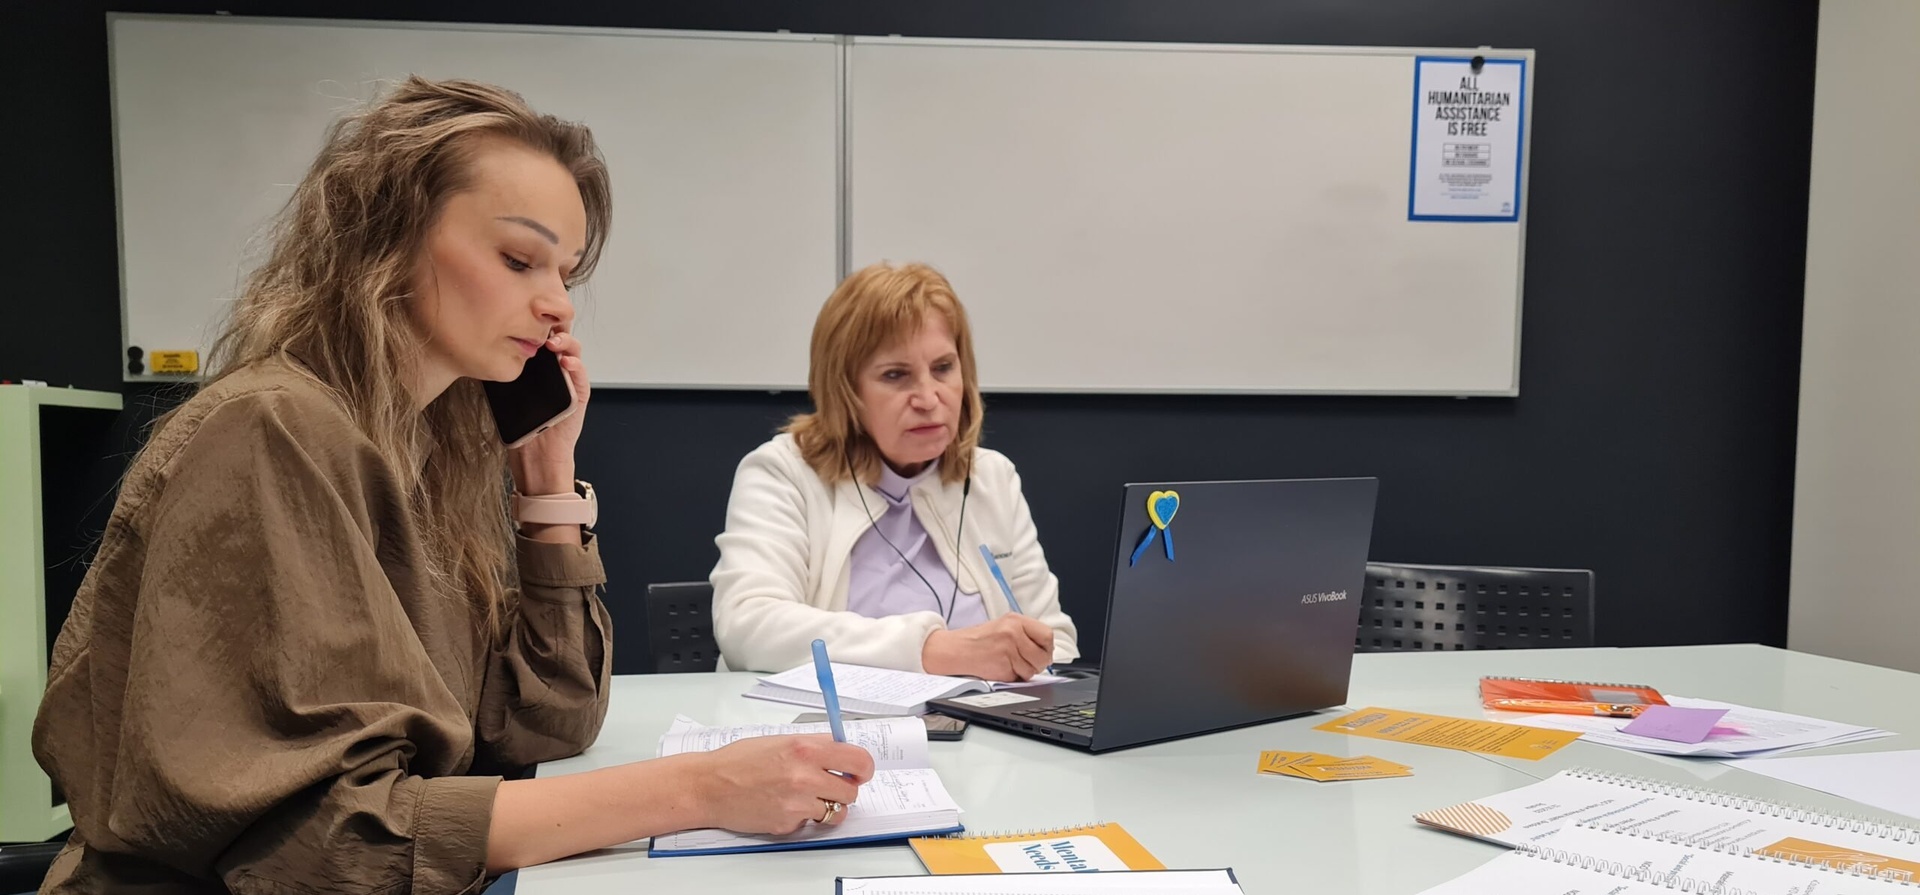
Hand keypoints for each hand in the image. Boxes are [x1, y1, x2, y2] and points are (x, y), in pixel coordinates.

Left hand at [509, 329, 589, 495]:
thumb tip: (485, 356)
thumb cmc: (523, 427)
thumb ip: (504, 375)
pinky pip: (582, 375)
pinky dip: (577, 366)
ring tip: (555, 343)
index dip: (536, 327)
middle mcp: (555, 370)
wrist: (537, 455)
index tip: (525, 319)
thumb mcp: (507, 396)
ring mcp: (570, 380)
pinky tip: (566, 362)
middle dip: (553, 329)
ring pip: (573, 352)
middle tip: (542, 329)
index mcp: (538, 368)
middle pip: (559, 340)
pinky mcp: (580, 393)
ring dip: (567, 343)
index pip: (539, 339)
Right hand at [688, 735, 873, 834]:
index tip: (860, 772)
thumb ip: (813, 746)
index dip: (863, 769)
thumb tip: (840, 752)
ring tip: (805, 797)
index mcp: (806, 748)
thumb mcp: (780, 740)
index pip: (858, 760)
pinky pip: (810, 823)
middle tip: (830, 785)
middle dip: (844, 790)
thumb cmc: (738, 761)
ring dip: (826, 806)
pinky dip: (802, 817)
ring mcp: (797, 802)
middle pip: (851, 791)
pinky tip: (783, 805)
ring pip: (836, 811)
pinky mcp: (788, 823)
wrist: (709, 785)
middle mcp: (805, 775)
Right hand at [922, 615, 1053, 681]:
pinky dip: (1012, 677)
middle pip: (1043, 656)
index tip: (1042, 652)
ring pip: (1032, 670)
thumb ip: (1026, 634)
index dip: (1047, 648)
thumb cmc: (980, 639)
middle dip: (1038, 664)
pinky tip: (1001, 668)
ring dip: (1024, 672)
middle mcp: (1013, 633)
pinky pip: (1018, 678)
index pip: (1047, 635)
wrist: (956, 649)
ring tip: (1009, 663)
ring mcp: (1008, 651)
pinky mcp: (1002, 667)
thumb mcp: (1004, 626)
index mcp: (1015, 620)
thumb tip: (1047, 651)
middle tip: (1027, 662)